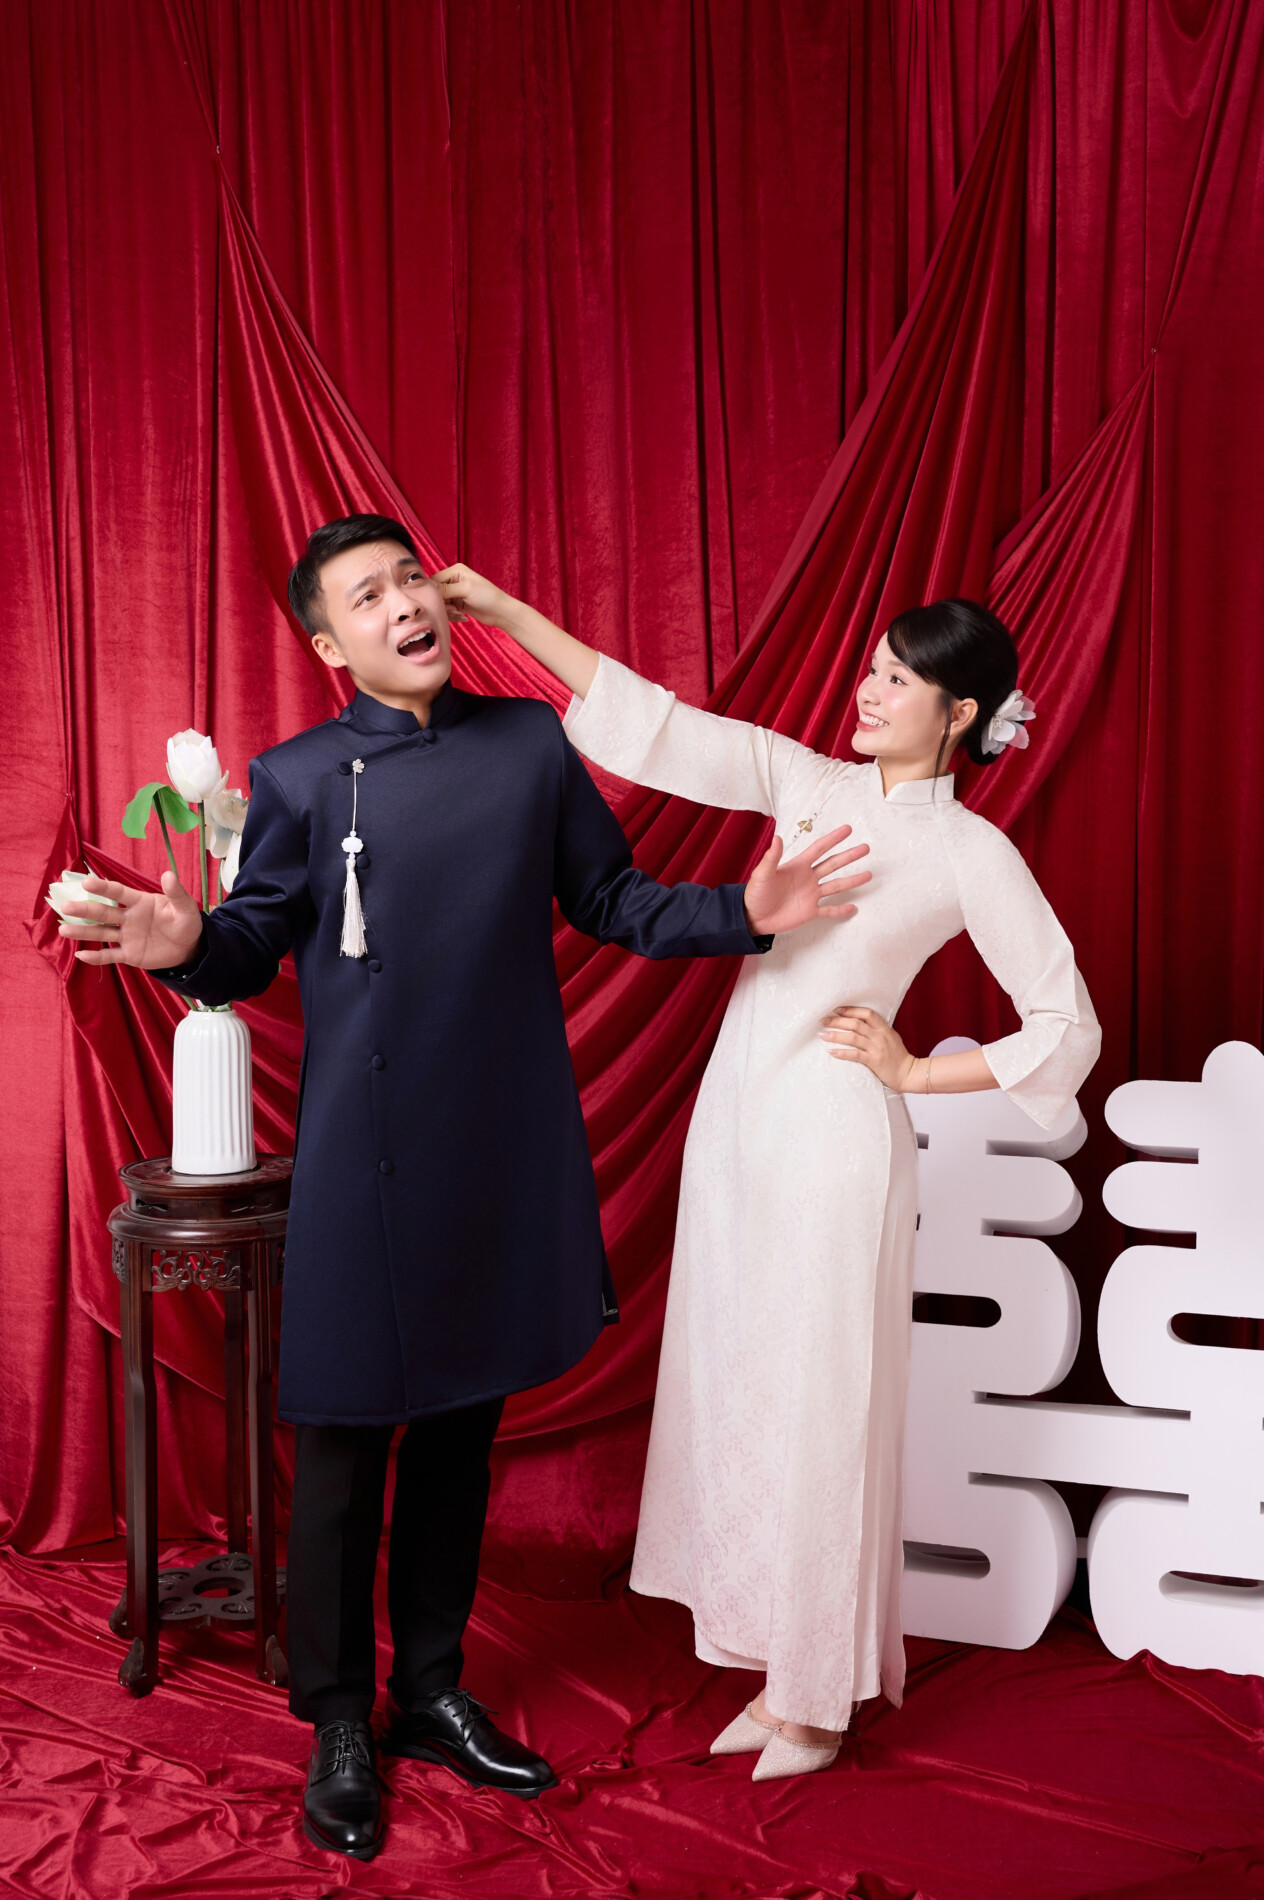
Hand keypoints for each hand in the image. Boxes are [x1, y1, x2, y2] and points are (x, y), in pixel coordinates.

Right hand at [58, 872, 203, 968]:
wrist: (189, 947)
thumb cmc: (185, 922)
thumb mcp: (185, 907)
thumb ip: (176, 893)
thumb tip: (169, 874)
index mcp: (140, 902)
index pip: (118, 892)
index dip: (103, 887)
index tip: (86, 882)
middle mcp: (128, 917)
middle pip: (103, 912)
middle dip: (85, 909)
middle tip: (66, 906)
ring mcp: (127, 936)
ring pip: (101, 933)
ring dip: (83, 932)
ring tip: (64, 930)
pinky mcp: (129, 954)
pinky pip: (110, 955)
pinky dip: (96, 957)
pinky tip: (81, 956)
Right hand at [431, 563, 515, 629]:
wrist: (501, 612)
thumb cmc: (488, 597)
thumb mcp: (465, 590)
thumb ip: (445, 589)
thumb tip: (427, 588)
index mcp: (455, 570)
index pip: (433, 580)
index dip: (433, 593)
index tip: (440, 602)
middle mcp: (453, 579)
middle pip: (435, 593)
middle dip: (442, 604)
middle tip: (453, 609)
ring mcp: (455, 592)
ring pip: (440, 603)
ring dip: (447, 611)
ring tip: (458, 613)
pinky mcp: (458, 603)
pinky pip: (446, 610)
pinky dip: (451, 615)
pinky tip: (462, 616)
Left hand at [743, 824, 870, 935]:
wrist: (752, 917)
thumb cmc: (755, 894)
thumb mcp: (762, 874)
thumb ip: (772, 857)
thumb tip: (777, 837)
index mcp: (798, 866)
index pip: (819, 849)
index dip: (833, 839)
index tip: (847, 829)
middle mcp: (808, 878)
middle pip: (833, 864)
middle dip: (849, 856)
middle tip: (865, 848)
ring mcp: (810, 895)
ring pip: (836, 886)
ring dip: (852, 881)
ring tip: (868, 874)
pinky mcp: (809, 912)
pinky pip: (829, 911)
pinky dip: (840, 911)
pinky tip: (853, 908)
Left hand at [819, 1006, 918, 1089]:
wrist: (908, 1073)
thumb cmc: (898, 1056)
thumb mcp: (891, 1037)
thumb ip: (878, 1029)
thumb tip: (860, 1022)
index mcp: (884, 1028)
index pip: (866, 1013)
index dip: (851, 1010)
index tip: (836, 1009)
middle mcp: (880, 1036)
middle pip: (855, 1023)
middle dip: (837, 1021)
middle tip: (823, 1021)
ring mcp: (877, 1048)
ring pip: (853, 1037)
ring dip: (836, 1035)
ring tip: (823, 1035)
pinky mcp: (874, 1061)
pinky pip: (855, 1055)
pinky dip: (842, 1053)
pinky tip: (832, 1052)